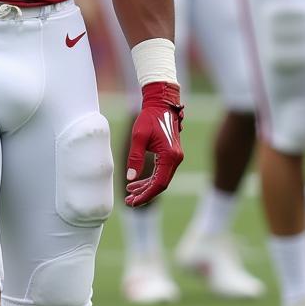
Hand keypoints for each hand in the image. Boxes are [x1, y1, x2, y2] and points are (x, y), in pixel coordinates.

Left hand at [125, 81, 183, 206]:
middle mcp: (176, 159)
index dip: (146, 195)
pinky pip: (161, 172)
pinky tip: (135, 182)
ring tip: (129, 193)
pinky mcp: (171, 155)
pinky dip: (149, 179)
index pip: (159, 184)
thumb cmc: (149, 118)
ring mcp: (175, 158)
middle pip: (161, 184)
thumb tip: (129, 178)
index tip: (132, 201)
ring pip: (161, 179)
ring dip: (146, 187)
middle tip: (128, 201)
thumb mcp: (138, 137)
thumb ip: (135, 158)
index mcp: (169, 156)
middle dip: (144, 194)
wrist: (161, 104)